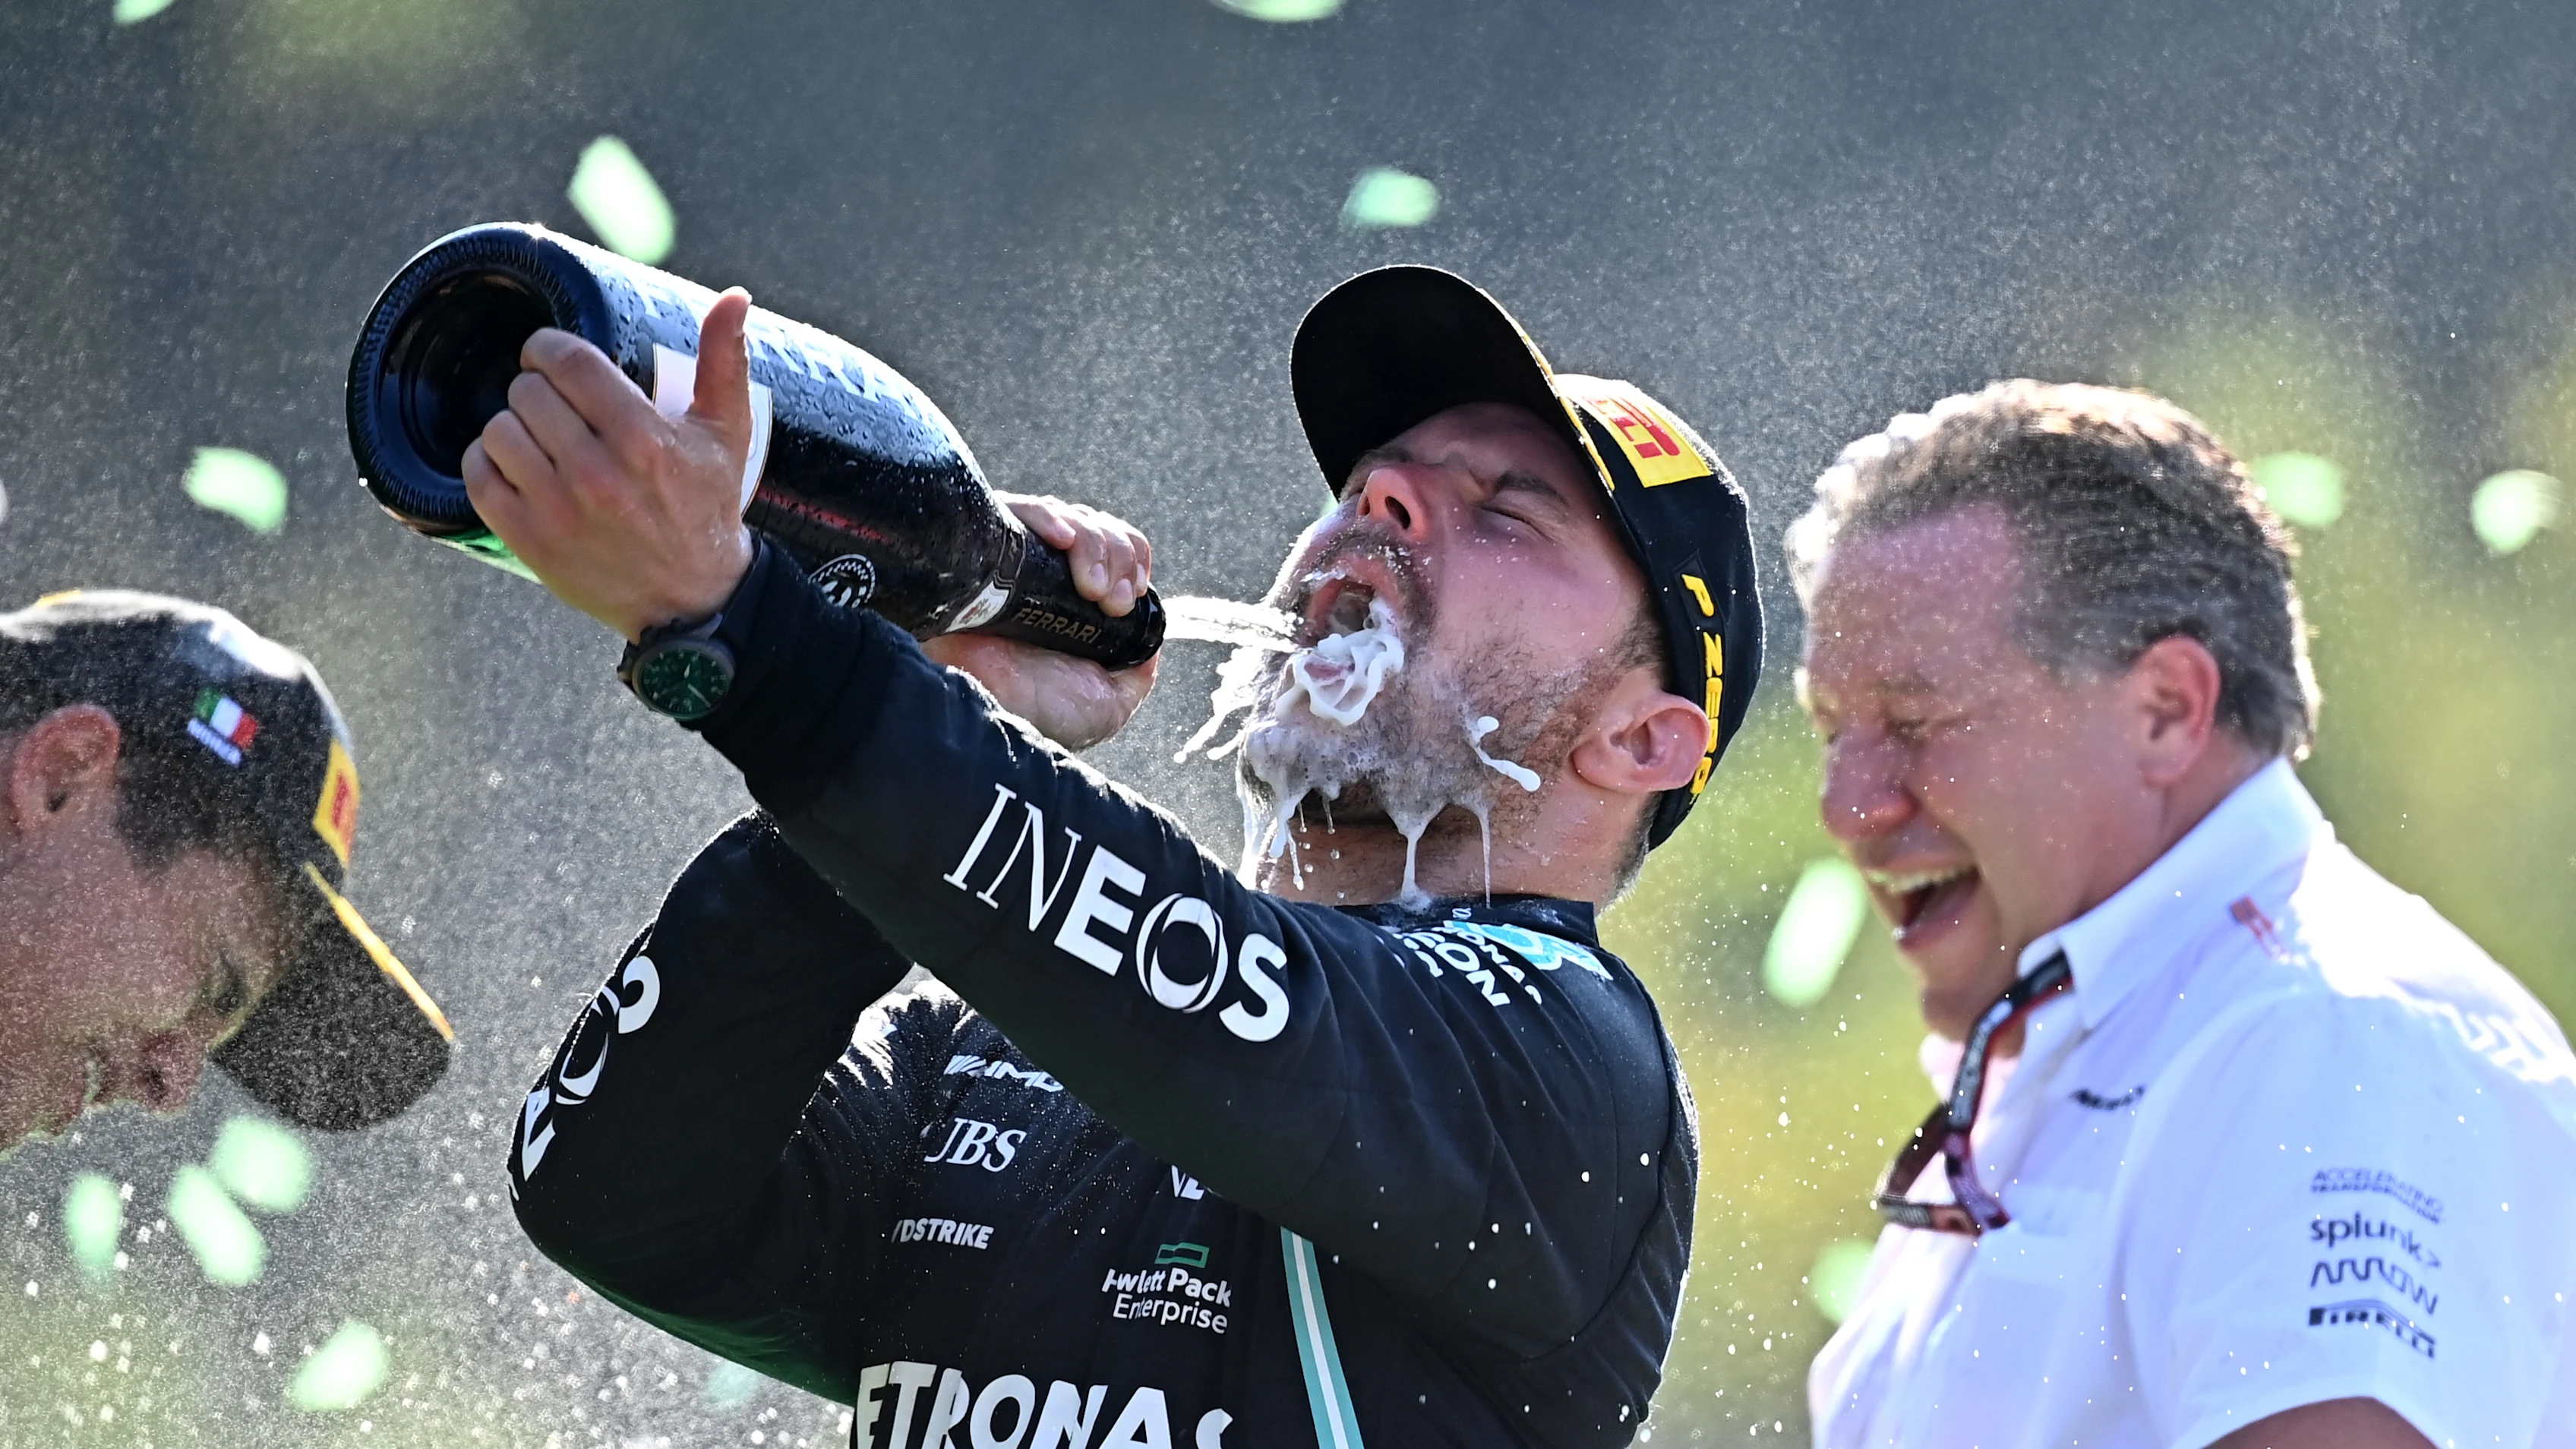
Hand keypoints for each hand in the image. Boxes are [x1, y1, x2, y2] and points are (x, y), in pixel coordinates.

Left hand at [462, 290, 759, 641]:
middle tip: (555, 405)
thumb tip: (736, 297)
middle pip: (527, 392)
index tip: (553, 359)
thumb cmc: (706, 509)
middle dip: (537, 389)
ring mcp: (559, 510)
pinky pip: (478, 476)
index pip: (566, 361)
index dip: (549, 349)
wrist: (693, 600)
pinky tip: (515, 466)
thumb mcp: (726, 433)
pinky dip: (487, 463)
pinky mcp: (531, 541)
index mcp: (644, 439)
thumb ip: (723, 360)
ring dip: (513, 426)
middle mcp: (598, 474)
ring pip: (499, 430)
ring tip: (539, 438)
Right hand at [924, 495, 1158, 749]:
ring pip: (1065, 517)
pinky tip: (1063, 540)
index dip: (1131, 555)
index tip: (1132, 593)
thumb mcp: (1110, 704)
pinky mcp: (985, 552)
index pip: (1112, 547)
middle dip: (1118, 553)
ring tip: (1092, 588)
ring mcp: (1016, 562)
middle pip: (1094, 526)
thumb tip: (1152, 637)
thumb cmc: (1042, 715)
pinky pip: (1018, 509)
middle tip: (1113, 600)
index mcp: (1074, 602)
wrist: (993, 716)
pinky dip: (1049, 517)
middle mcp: (1046, 577)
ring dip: (1094, 542)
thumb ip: (1137, 674)